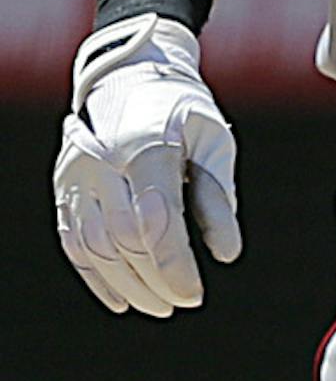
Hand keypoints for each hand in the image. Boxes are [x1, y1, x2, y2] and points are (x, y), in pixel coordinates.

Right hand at [54, 14, 240, 316]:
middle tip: (183, 301)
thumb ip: (218, 197)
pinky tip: (123, 301)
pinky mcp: (63, 188)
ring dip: (128, 284)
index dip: (174, 265)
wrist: (127, 76)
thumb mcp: (212, 140)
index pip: (155, 219)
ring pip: (96, 245)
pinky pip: (74, 241)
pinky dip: (96, 276)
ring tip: (160, 305)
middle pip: (124, 238)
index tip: (194, 294)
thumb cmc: (181, 111)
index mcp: (145, 145)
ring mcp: (76, 175)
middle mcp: (102, 161)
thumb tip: (226, 254)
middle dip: (155, 279)